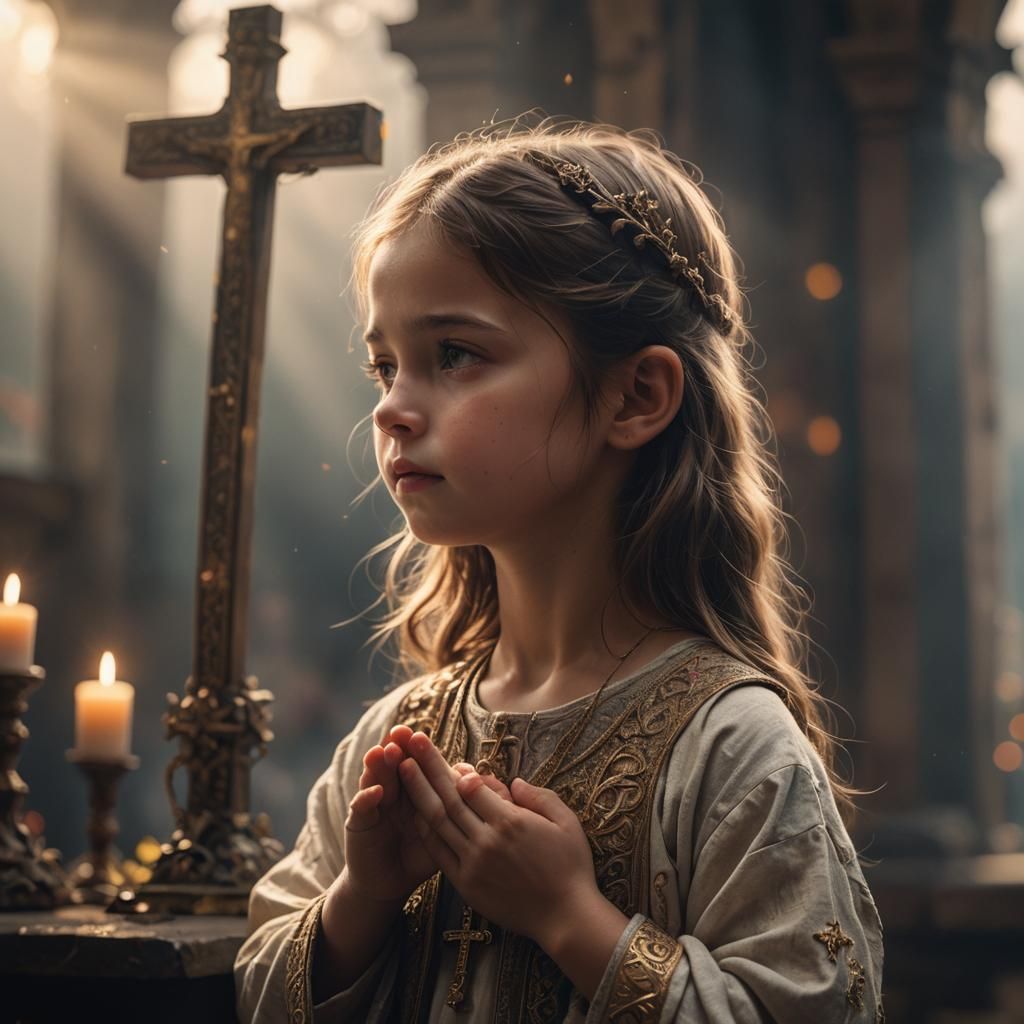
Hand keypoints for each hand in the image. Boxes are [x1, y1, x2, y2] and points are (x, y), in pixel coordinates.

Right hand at [344, 725, 511, 903]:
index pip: (418, 766)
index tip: (425, 737)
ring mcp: (374, 804)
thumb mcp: (447, 831)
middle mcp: (393, 791)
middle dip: (399, 748)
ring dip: (380, 765)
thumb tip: (485, 783)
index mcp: (415, 790)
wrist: (389, 883)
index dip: (422, 753)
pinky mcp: (358, 823)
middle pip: (395, 765)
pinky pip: (361, 808)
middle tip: (403, 731)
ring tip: (385, 751)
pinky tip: (376, 790)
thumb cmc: (422, 856)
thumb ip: (464, 807)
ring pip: (377, 778)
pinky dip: (367, 798)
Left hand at [398, 731, 600, 946]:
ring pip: (438, 822)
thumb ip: (539, 796)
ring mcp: (474, 864)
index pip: (473, 787)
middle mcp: (487, 840)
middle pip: (450, 798)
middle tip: (411, 742)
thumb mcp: (566, 822)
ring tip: (403, 769)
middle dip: (428, 767)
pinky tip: (413, 812)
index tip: (449, 757)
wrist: (565, 917)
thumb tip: (513, 781)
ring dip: (418, 793)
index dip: (457, 769)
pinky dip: (425, 830)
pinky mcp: (467, 884)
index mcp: (511, 822)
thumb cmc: (571, 867)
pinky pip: (439, 852)